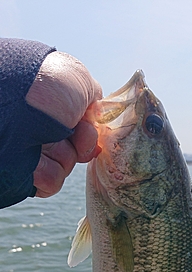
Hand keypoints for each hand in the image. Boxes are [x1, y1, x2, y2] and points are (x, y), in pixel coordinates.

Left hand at [26, 51, 101, 197]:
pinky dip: (50, 173)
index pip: (79, 124)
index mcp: (51, 104)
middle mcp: (41, 126)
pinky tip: (37, 162)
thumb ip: (93, 95)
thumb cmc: (42, 86)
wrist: (7, 107)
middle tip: (77, 135)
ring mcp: (32, 150)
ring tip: (47, 142)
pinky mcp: (26, 173)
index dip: (90, 127)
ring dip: (65, 156)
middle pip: (76, 147)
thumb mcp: (78, 79)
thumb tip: (94, 112)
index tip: (90, 124)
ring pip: (66, 164)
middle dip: (83, 143)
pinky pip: (52, 181)